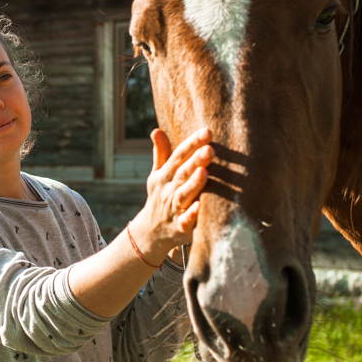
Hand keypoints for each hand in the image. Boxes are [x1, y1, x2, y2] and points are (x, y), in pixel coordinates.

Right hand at [132, 128, 214, 264]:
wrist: (151, 232)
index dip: (192, 143)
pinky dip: (192, 214)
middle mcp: (169, 190)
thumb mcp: (157, 175)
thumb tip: (156, 130)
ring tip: (204, 172)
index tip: (207, 131)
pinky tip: (200, 206)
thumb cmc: (160, 197)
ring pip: (183, 195)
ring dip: (193, 184)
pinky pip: (185, 221)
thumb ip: (161, 153)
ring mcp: (174, 209)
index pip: (178, 156)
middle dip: (196, 161)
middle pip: (183, 173)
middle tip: (210, 149)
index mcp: (165, 175)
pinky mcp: (180, 227)